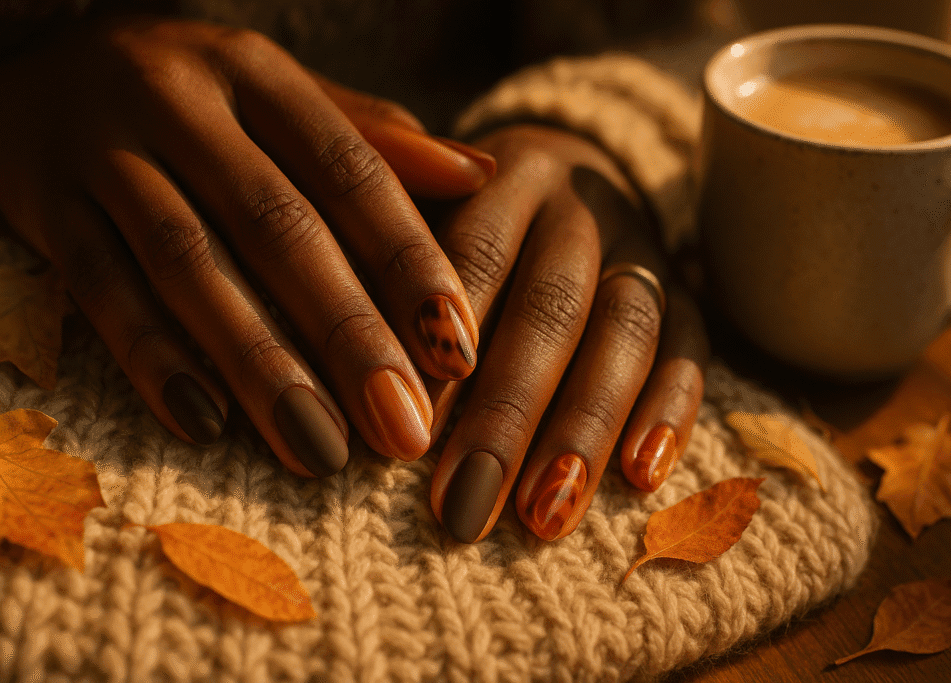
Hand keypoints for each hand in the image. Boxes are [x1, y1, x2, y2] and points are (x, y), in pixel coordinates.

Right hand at [0, 17, 494, 475]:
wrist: (39, 58)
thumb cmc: (198, 99)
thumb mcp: (281, 96)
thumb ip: (374, 139)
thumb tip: (482, 173)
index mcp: (256, 72)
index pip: (350, 170)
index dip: (409, 262)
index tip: (458, 351)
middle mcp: (178, 99)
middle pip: (276, 227)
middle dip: (347, 336)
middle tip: (401, 431)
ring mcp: (99, 149)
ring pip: (188, 265)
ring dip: (260, 366)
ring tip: (321, 451)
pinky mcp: (39, 202)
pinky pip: (97, 289)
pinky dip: (153, 359)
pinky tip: (208, 426)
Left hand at [426, 125, 708, 542]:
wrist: (566, 172)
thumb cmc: (464, 210)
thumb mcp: (423, 205)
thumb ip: (391, 263)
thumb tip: (357, 383)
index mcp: (506, 175)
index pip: (477, 256)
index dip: (443, 345)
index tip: (407, 434)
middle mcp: (582, 206)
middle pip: (552, 308)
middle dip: (508, 414)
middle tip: (465, 508)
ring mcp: (643, 246)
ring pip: (627, 334)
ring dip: (585, 429)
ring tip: (544, 516)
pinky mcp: (686, 291)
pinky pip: (691, 351)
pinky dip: (670, 413)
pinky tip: (642, 479)